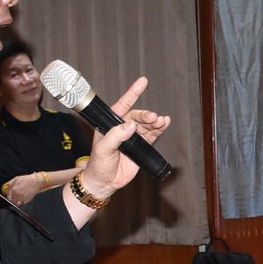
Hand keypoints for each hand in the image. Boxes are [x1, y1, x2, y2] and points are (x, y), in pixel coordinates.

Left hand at [4, 176, 40, 205]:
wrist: (36, 182)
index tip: (9, 194)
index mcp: (14, 190)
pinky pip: (22, 203)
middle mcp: (18, 195)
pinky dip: (22, 201)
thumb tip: (5, 188)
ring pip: (17, 203)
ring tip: (19, 197)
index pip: (8, 196)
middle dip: (12, 198)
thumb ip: (9, 184)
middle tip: (14, 195)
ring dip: (17, 201)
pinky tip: (24, 196)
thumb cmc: (26, 179)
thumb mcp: (16, 179)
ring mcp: (23, 198)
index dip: (8, 195)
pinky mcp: (27, 200)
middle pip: (12, 200)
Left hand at [79, 77, 168, 196]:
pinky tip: (165, 123)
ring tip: (161, 121)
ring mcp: (133, 137)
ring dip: (155, 122)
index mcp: (110, 124)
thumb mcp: (103, 149)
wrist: (105, 181)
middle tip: (152, 118)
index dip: (132, 93)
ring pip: (147, 125)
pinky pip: (152, 135)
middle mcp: (123, 127)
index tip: (142, 82)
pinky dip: (159, 129)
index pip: (122, 105)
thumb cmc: (98, 164)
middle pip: (138, 116)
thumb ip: (115, 136)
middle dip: (146, 115)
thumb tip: (130, 126)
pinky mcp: (141, 146)